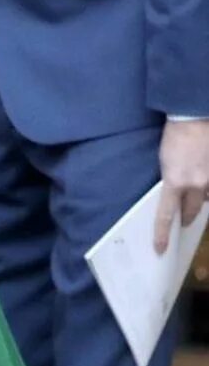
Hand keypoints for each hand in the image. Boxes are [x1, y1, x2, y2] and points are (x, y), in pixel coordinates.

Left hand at [155, 119, 208, 253]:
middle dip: (186, 217)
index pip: (166, 216)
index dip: (163, 234)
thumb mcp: (165, 162)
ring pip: (207, 199)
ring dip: (201, 199)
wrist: (196, 116)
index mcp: (175, 183)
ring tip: (196, 194)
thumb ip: (170, 180)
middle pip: (192, 211)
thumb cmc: (175, 137)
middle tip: (183, 220)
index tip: (160, 249)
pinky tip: (205, 184)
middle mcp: (196, 185)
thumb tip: (174, 192)